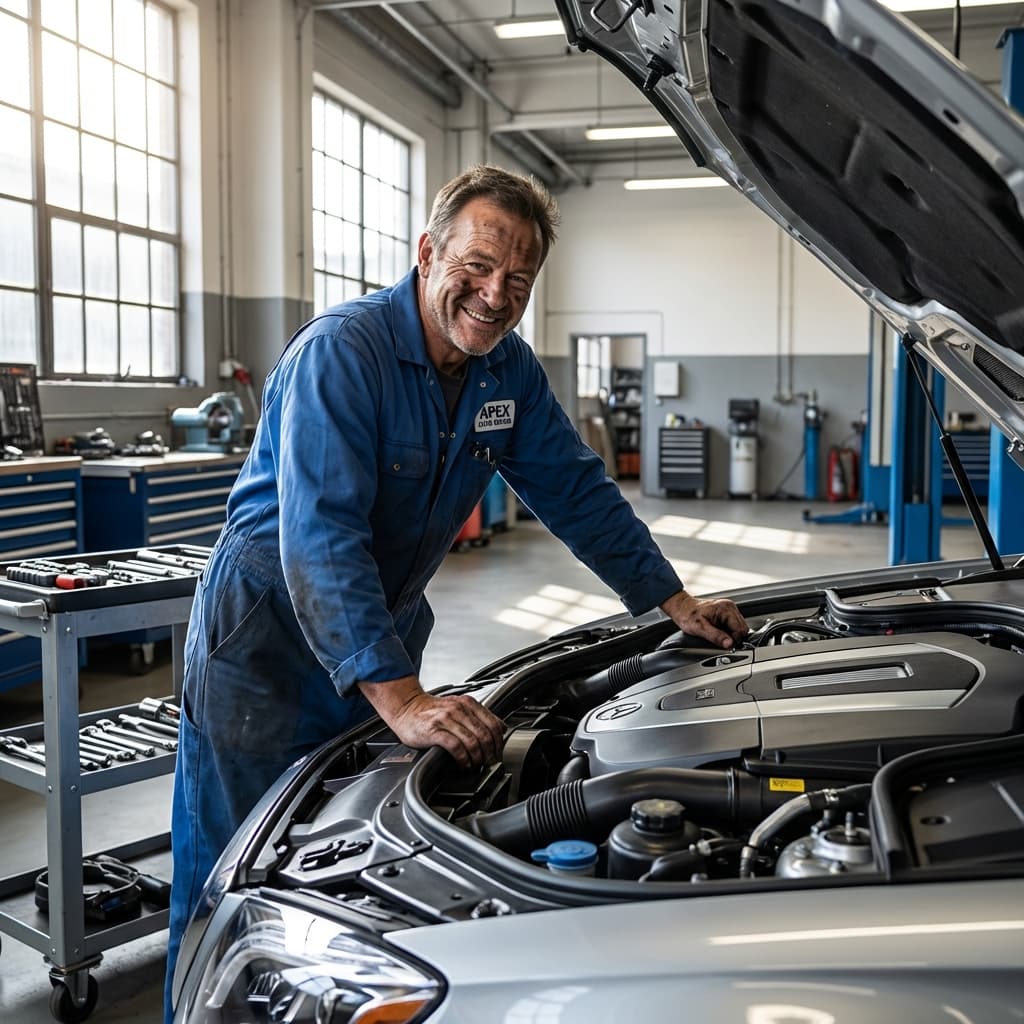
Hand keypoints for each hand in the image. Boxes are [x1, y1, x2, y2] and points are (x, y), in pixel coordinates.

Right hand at [358, 675, 503, 768]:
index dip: (499, 743)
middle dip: (490, 754)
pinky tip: (463, 763)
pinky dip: (463, 758)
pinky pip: (456, 747)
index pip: (493, 724)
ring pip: (472, 741)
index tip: (498, 754)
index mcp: (468, 703)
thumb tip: (500, 729)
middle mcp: (458, 709)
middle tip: (488, 763)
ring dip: (477, 758)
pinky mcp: (434, 730)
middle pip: (485, 735)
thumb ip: (477, 716)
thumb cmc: (431, 711)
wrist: (406, 708)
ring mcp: (446, 719)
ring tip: (475, 765)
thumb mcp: (458, 707)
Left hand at [660, 590, 747, 649]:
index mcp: (726, 609)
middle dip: (733, 637)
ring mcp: (728, 609)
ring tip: (716, 634)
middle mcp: (729, 607)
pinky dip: (727, 631)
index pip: (740, 629)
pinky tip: (717, 631)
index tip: (725, 644)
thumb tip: (729, 644)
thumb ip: (716, 637)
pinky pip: (733, 625)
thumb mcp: (700, 629)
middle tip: (719, 640)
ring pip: (738, 627)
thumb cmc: (688, 615)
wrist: (681, 608)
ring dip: (730, 634)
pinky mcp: (726, 612)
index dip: (734, 640)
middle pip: (742, 628)